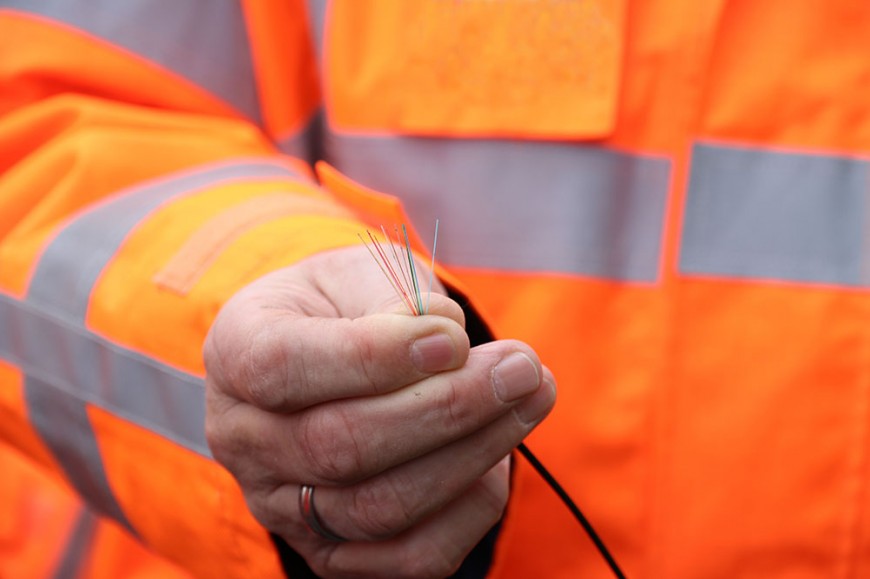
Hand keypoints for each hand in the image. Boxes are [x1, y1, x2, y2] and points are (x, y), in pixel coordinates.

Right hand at [204, 245, 555, 577]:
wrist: (325, 353)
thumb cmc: (343, 306)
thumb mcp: (356, 272)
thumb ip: (393, 298)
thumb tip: (448, 346)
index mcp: (238, 353)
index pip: (285, 366)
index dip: (375, 356)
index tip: (454, 337)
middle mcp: (246, 439)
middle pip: (341, 446)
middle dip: (447, 409)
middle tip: (521, 368)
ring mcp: (285, 505)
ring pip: (381, 508)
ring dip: (472, 455)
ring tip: (529, 398)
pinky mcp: (334, 550)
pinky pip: (410, 557)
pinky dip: (469, 511)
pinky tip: (498, 457)